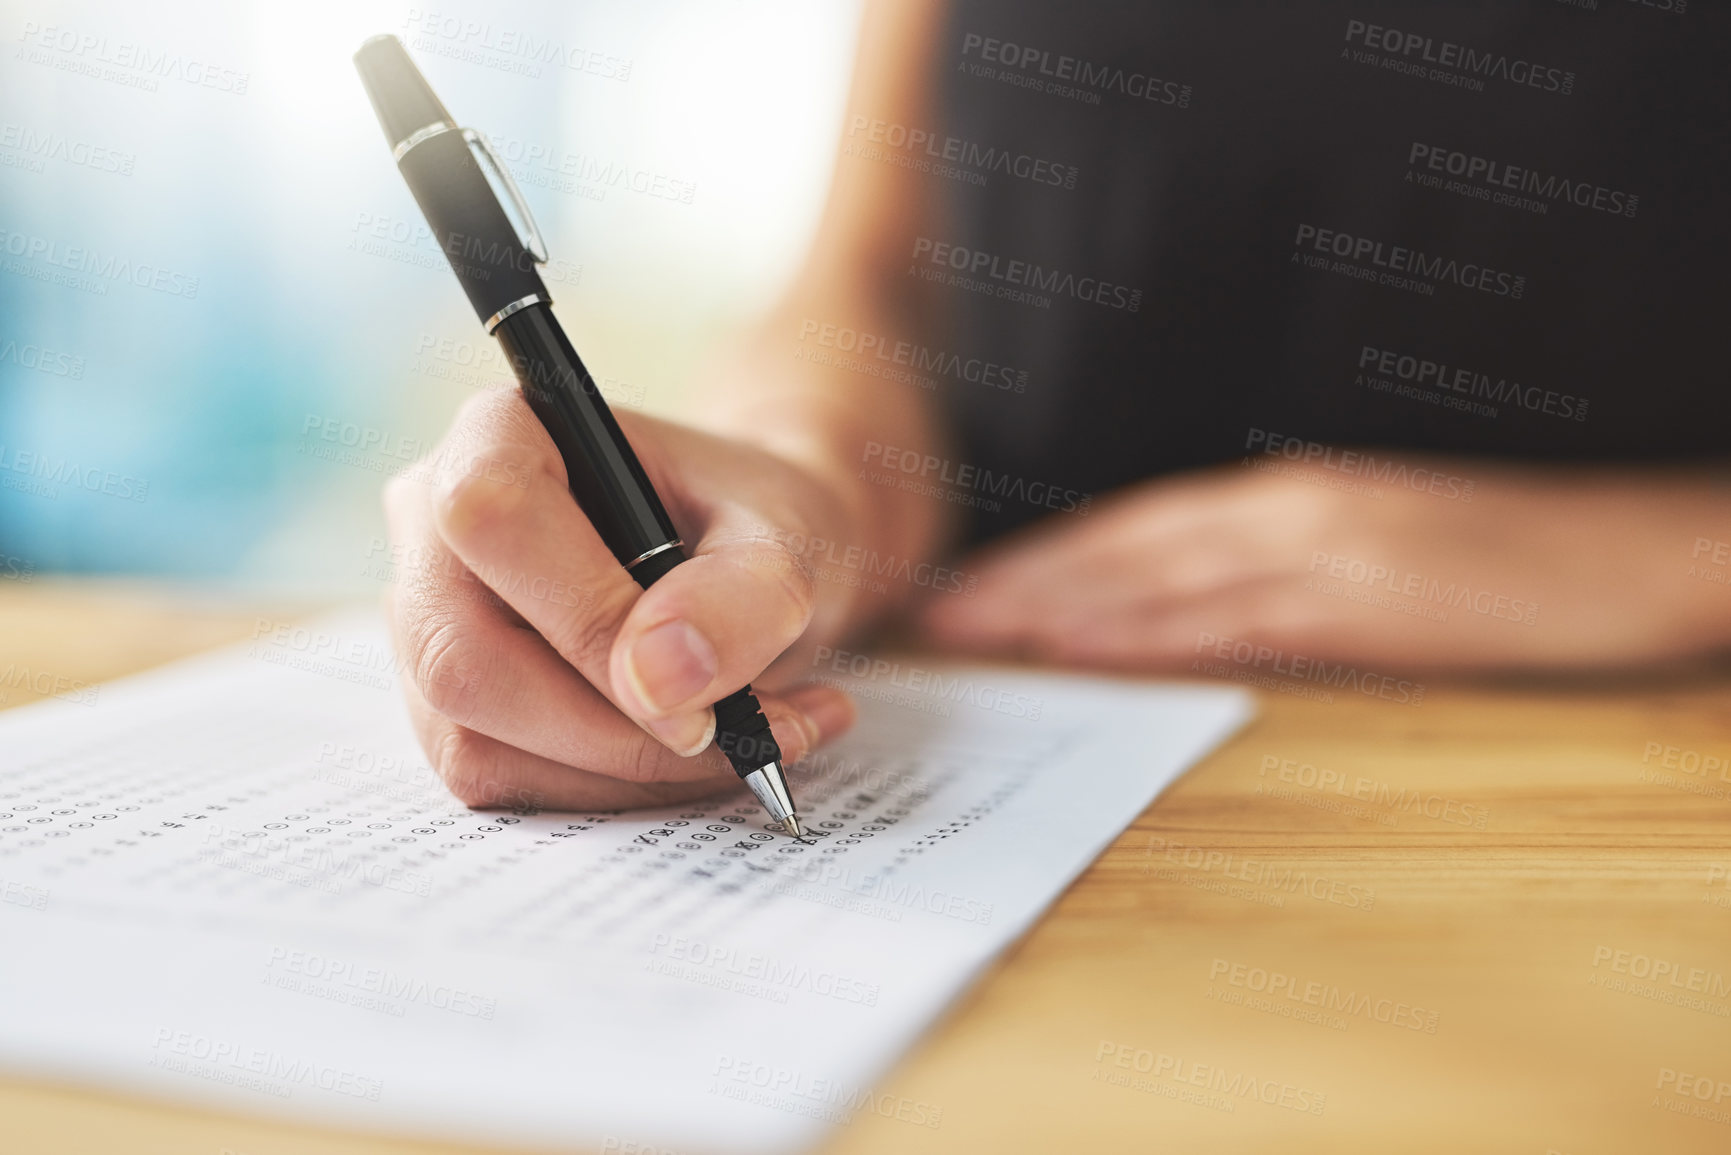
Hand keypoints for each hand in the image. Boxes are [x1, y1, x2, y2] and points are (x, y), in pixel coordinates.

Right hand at [382, 389, 858, 811]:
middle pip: (463, 660)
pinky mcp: (444, 703)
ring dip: (625, 772)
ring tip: (750, 741)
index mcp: (500, 432)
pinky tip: (700, 759)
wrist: (751, 560)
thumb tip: (657, 680)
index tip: (698, 698)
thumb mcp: (790, 537)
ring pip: (474, 742)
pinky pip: (498, 779)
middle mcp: (432, 523)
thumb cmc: (756, 524)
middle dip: (613, 733)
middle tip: (740, 741)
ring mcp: (424, 620)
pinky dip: (610, 791)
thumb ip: (745, 594)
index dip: (587, 622)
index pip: (494, 519)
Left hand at [918, 460, 1730, 672]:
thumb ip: (1276, 582)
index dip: (1046, 555)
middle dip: (1021, 577)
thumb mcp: (1373, 558)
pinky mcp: (1366, 598)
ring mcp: (1324, 549)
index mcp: (1287, 498)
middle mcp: (1287, 511)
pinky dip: (1150, 628)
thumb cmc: (1505, 559)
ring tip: (971, 626)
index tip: (972, 584)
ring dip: (1058, 599)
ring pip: (1159, 574)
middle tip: (931, 607)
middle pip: (1123, 544)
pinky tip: (1086, 643)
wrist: (1633, 550)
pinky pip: (1233, 617)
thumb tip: (1181, 622)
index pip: (1136, 527)